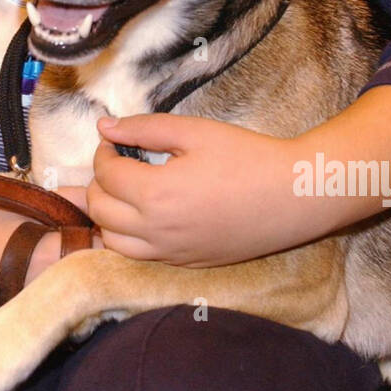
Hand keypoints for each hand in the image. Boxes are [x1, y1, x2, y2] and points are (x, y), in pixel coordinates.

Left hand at [87, 113, 297, 265]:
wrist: (292, 197)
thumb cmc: (247, 158)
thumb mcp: (195, 132)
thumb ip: (144, 128)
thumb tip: (103, 127)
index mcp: (156, 194)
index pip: (106, 175)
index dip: (103, 153)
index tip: (114, 141)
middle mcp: (156, 231)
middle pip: (100, 210)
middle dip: (97, 183)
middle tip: (114, 163)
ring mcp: (170, 252)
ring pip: (112, 241)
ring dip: (105, 216)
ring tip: (117, 193)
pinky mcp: (185, 263)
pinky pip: (138, 257)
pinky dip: (125, 238)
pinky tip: (135, 218)